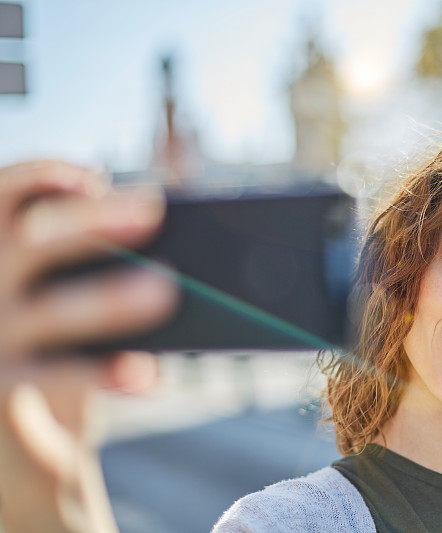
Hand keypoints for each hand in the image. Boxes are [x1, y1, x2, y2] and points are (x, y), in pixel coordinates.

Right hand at [0, 161, 178, 531]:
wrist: (5, 439)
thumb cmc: (39, 344)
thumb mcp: (46, 293)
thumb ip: (81, 262)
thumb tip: (154, 236)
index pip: (0, 195)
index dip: (41, 178)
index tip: (91, 178)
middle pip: (28, 244)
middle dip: (89, 224)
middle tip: (150, 212)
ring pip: (47, 313)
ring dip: (107, 299)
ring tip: (165, 290)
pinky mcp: (4, 394)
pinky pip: (60, 379)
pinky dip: (107, 374)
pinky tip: (146, 375)